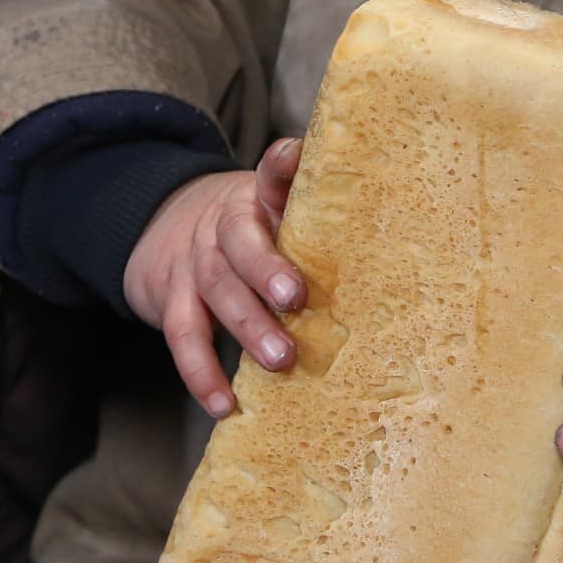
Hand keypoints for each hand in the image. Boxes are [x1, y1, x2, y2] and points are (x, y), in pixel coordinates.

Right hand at [122, 138, 304, 418]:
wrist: (164, 225)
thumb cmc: (249, 229)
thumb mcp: (274, 210)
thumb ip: (318, 219)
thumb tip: (398, 235)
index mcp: (256, 199)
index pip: (269, 175)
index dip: (280, 166)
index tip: (292, 157)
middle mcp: (222, 226)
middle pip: (240, 243)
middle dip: (265, 270)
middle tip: (296, 298)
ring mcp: (195, 263)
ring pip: (214, 290)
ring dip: (246, 326)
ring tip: (278, 360)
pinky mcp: (172, 299)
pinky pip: (182, 336)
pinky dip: (201, 373)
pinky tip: (224, 404)